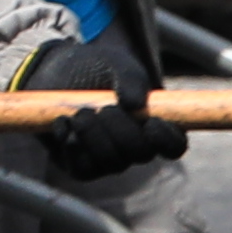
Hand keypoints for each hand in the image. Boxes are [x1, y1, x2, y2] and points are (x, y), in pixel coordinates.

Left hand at [22, 35, 183, 183]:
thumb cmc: (96, 68)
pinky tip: (63, 122)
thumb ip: (130, 78)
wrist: (57, 72)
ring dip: (94, 135)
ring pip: (111, 163)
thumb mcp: (116, 64)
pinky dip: (71, 144)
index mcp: (153, 127)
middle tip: (103, 108)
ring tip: (80, 113)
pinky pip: (81, 168)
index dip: (167, 140)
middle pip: (141, 154)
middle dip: (121, 130)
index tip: (151, 122)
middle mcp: (133, 149)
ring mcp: (107, 160)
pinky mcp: (79, 165)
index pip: (174, 146)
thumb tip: (134, 105)